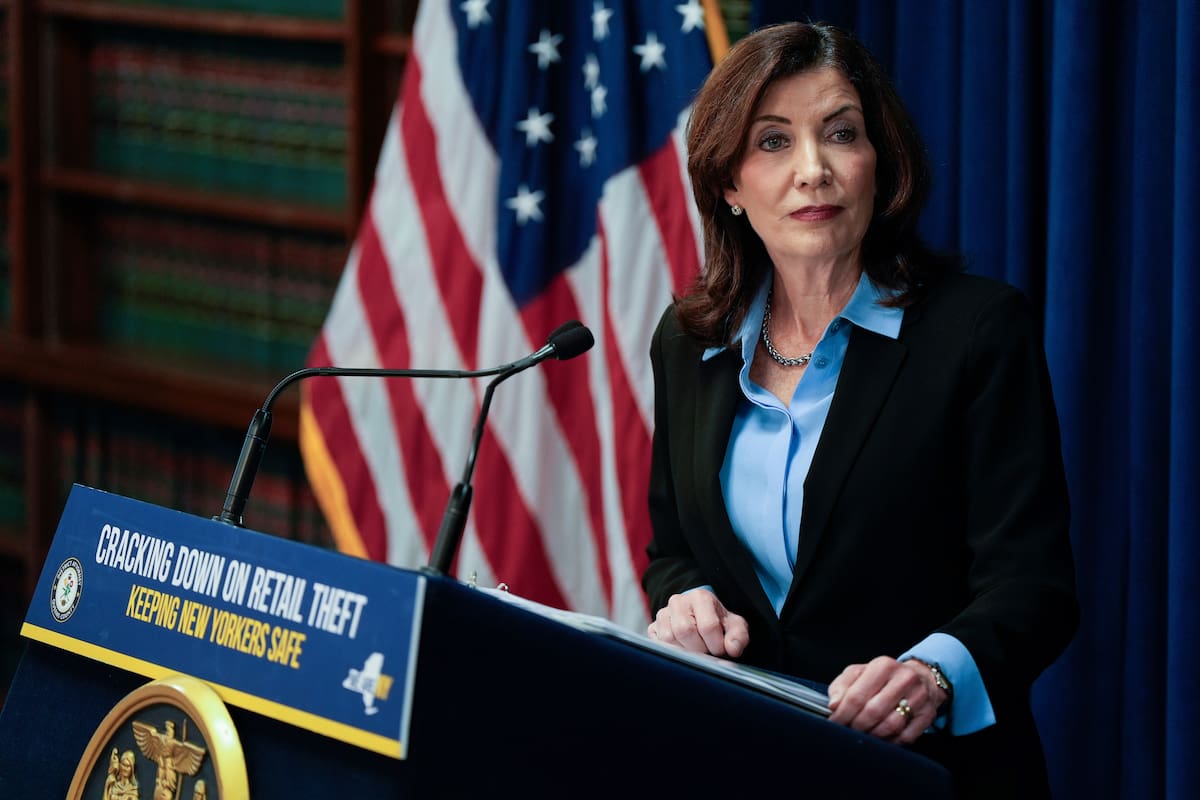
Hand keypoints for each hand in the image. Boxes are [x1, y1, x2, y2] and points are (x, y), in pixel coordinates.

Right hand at [647, 589, 748, 657]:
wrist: (701, 617)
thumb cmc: (718, 622)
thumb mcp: (734, 626)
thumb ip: (738, 636)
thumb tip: (732, 649)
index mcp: (700, 597)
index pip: (707, 626)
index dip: (716, 645)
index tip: (721, 649)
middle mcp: (678, 601)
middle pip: (685, 631)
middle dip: (700, 649)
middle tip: (708, 652)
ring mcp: (663, 613)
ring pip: (669, 638)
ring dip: (685, 651)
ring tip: (696, 650)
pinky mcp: (653, 627)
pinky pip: (658, 644)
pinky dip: (672, 652)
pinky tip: (683, 649)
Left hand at [827, 656, 944, 744]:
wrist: (922, 677)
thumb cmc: (885, 678)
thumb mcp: (860, 673)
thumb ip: (842, 686)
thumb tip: (833, 705)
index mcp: (882, 666)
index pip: (857, 695)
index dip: (842, 713)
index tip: (834, 722)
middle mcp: (903, 679)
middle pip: (873, 712)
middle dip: (856, 726)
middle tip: (848, 730)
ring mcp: (919, 697)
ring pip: (890, 726)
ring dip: (873, 735)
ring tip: (864, 734)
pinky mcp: (928, 714)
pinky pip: (906, 736)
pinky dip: (890, 742)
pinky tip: (882, 738)